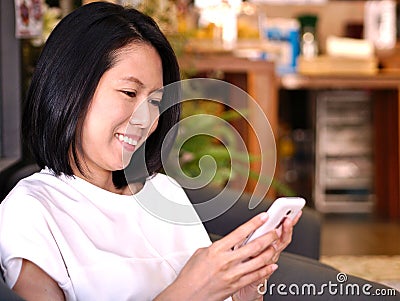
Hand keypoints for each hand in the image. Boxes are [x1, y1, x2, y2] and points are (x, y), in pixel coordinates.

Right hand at [156, 211, 300, 300]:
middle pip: (254, 246)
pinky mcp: (236, 285)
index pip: (240, 232)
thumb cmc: (191, 276)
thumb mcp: (201, 253)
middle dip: (268, 236)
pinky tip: (271, 265)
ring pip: (259, 261)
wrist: (187, 295)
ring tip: (276, 246)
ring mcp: (233, 274)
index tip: (263, 217)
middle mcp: (227, 261)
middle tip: (275, 231)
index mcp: (217, 250)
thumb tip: (224, 244)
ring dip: (270, 252)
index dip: (254, 223)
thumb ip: (216, 247)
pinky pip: (256, 276)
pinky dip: (266, 270)